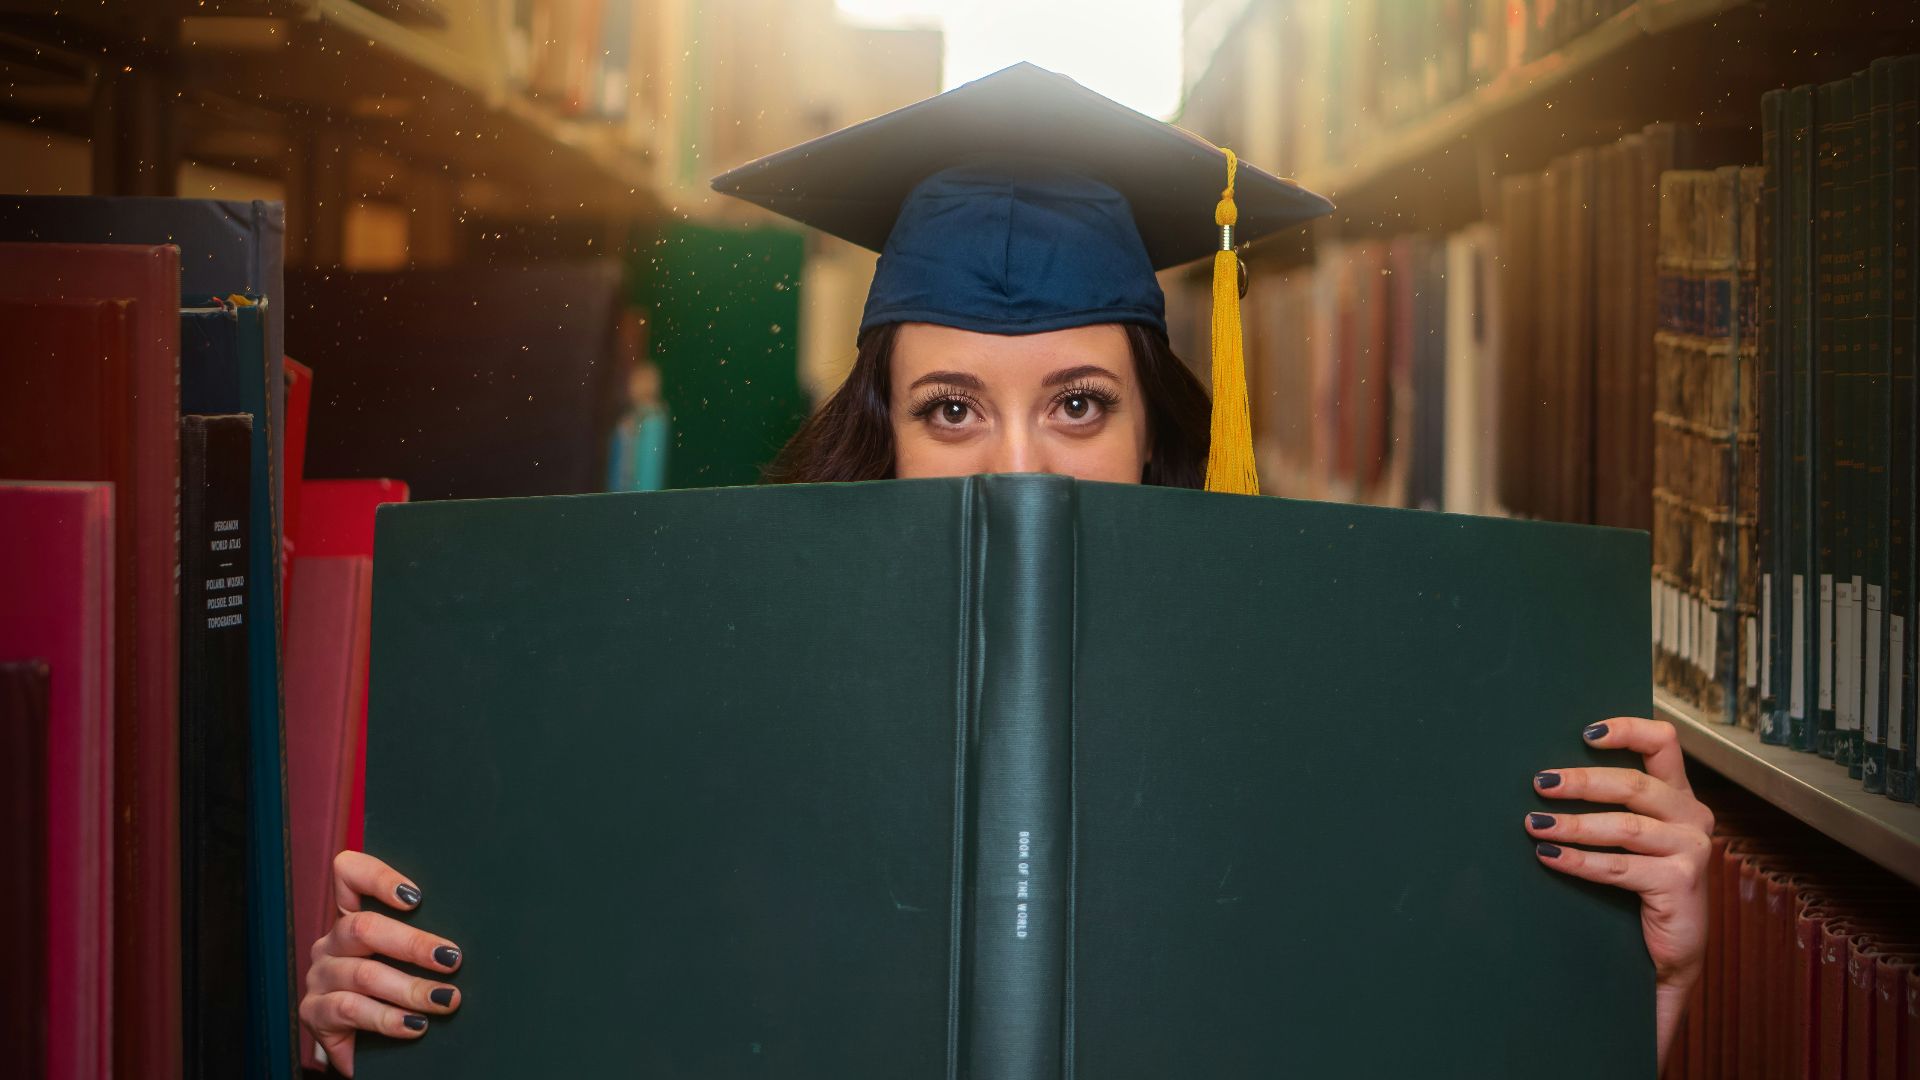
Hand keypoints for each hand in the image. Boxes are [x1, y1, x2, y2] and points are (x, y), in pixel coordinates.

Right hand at [299, 851, 464, 1075]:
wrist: (367, 1050)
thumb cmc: (394, 995)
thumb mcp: (407, 963)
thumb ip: (424, 943)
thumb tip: (469, 941)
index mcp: (353, 919)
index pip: (348, 874)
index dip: (378, 877)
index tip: (417, 896)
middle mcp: (331, 943)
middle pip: (364, 928)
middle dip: (414, 944)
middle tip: (452, 960)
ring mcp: (320, 977)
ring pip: (365, 974)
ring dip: (412, 988)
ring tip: (447, 999)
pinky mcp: (314, 1012)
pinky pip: (352, 1010)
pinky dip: (389, 1019)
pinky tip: (415, 1026)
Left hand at [1525, 716, 1712, 1066]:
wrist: (1671, 953)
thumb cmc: (1641, 887)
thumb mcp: (1632, 839)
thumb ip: (1611, 805)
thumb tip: (1545, 778)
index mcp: (1678, 796)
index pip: (1663, 744)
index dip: (1627, 729)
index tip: (1584, 733)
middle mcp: (1692, 816)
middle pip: (1634, 784)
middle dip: (1581, 782)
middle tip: (1539, 783)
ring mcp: (1692, 849)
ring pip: (1625, 826)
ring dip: (1574, 824)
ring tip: (1533, 825)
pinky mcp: (1681, 882)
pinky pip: (1621, 867)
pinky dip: (1580, 861)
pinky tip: (1550, 856)